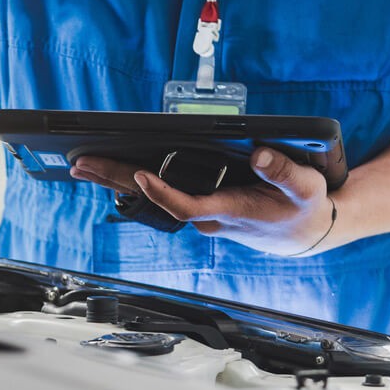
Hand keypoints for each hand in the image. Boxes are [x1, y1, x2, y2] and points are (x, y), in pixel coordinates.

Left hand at [71, 148, 335, 255]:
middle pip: (153, 202)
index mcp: (229, 211)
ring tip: (82, 164)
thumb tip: (259, 155)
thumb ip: (283, 171)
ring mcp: (200, 214)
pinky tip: (109, 173)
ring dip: (116, 181)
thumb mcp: (306, 186)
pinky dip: (133, 182)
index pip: (186, 206)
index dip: (162, 194)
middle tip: (82, 164)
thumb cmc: (304, 207)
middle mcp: (207, 217)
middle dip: (116, 181)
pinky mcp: (198, 207)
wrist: (304, 233)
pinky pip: (159, 194)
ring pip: (151, 199)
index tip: (141, 176)